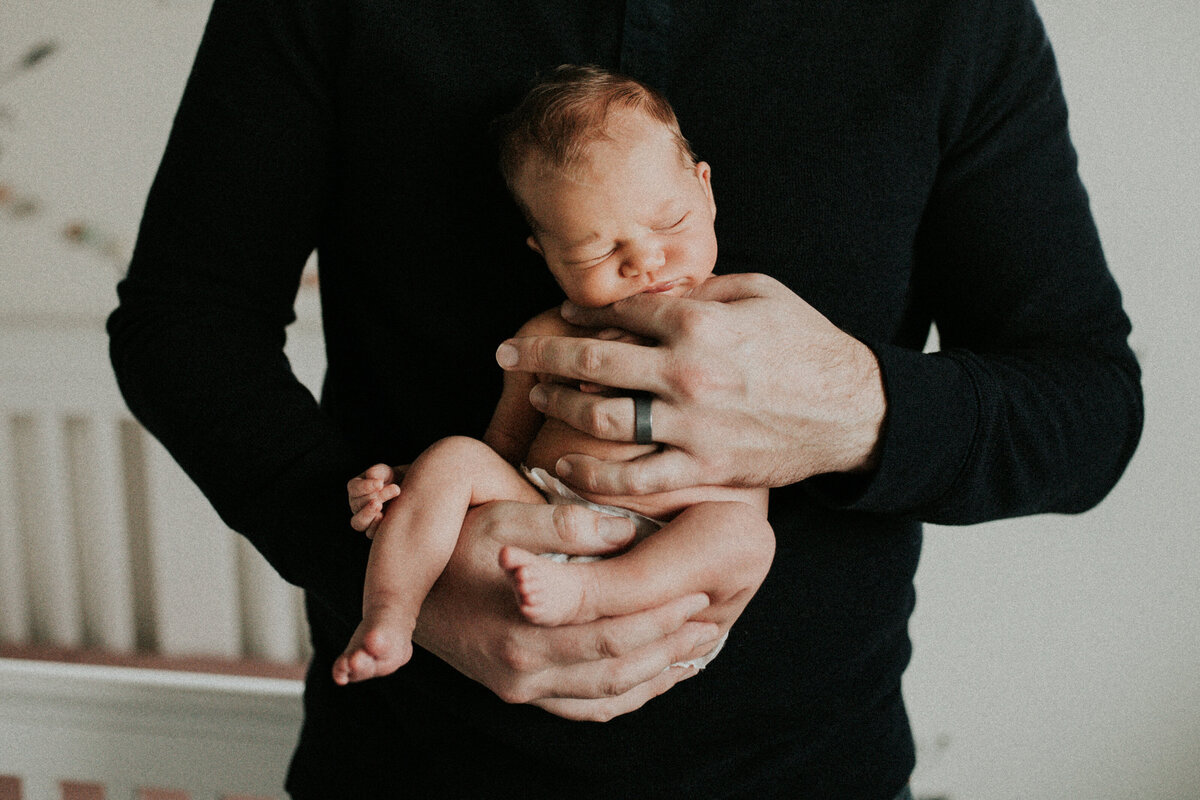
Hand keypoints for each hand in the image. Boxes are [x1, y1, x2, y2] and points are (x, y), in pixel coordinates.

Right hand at [347, 463, 403, 538]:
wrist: (408, 492)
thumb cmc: (394, 479)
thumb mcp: (387, 472)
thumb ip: (378, 472)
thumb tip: (371, 475)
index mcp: (356, 489)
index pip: (354, 488)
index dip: (365, 486)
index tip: (380, 483)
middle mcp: (357, 505)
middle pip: (358, 504)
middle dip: (377, 496)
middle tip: (395, 489)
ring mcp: (364, 520)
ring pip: (358, 522)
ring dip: (369, 514)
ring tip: (381, 506)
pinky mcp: (374, 531)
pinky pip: (370, 533)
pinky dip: (376, 526)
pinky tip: (385, 518)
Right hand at [412, 499, 725, 721]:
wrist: (398, 583)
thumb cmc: (452, 539)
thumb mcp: (500, 517)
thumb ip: (563, 525)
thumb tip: (624, 530)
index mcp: (523, 630)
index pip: (612, 632)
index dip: (660, 615)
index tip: (697, 593)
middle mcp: (521, 670)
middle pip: (617, 668)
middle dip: (669, 645)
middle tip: (707, 621)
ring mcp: (518, 687)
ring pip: (605, 695)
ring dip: (656, 674)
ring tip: (694, 649)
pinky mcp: (517, 692)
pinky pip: (583, 709)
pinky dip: (625, 698)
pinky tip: (653, 678)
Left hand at [495, 273, 885, 494]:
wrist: (854, 410)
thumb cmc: (807, 344)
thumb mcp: (761, 292)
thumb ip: (702, 289)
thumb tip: (653, 289)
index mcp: (700, 322)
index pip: (618, 313)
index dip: (578, 313)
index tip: (555, 316)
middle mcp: (688, 373)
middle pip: (591, 363)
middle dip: (538, 355)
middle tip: (505, 353)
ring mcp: (693, 426)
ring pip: (602, 420)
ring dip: (558, 407)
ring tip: (536, 398)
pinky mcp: (704, 469)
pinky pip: (634, 478)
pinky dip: (591, 475)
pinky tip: (565, 465)